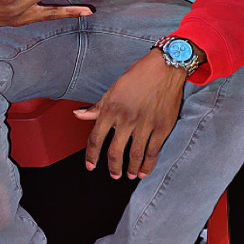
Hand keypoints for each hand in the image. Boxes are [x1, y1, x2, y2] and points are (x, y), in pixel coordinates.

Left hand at [75, 50, 187, 179]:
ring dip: (130, 169)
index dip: (91, 155)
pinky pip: (152, 151)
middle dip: (113, 167)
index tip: (90, 166)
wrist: (165, 67)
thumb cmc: (139, 75)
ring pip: (134, 155)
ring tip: (129, 175)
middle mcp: (126, 119)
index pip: (96, 139)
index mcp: (111, 109)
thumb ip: (97, 106)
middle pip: (115, 152)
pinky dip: (148, 165)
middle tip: (113, 175)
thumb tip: (79, 114)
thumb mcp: (113, 88)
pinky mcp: (161, 127)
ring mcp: (144, 125)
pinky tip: (144, 171)